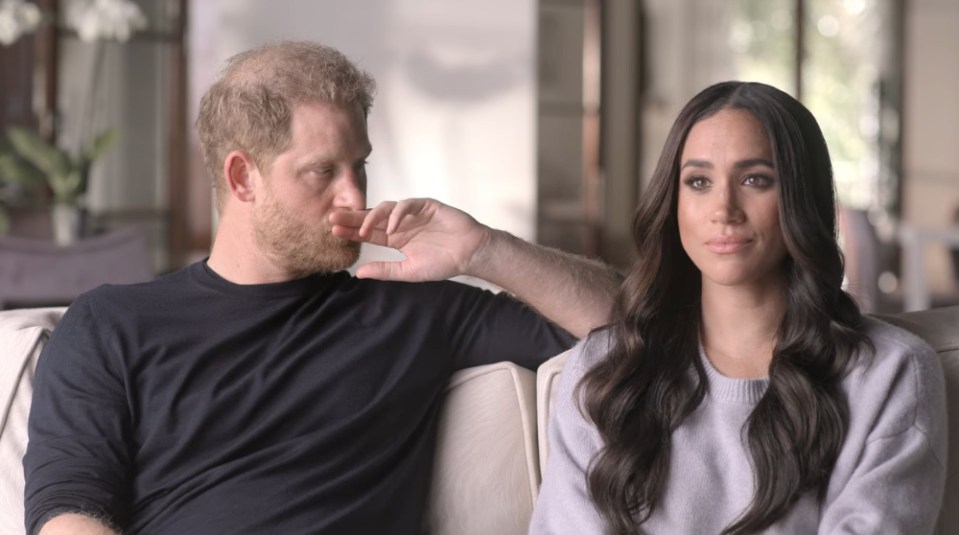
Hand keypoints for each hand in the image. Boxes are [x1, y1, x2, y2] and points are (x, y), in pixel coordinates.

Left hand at [329, 198, 489, 280]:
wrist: (469, 254)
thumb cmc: (443, 263)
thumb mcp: (409, 271)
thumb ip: (385, 270)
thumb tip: (359, 273)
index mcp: (396, 238)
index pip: (369, 232)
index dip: (352, 231)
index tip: (334, 232)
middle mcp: (401, 223)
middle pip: (372, 217)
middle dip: (353, 217)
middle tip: (333, 218)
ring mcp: (413, 213)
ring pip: (386, 208)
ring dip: (372, 217)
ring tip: (362, 230)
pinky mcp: (426, 206)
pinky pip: (407, 205)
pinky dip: (397, 214)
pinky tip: (391, 227)